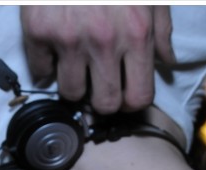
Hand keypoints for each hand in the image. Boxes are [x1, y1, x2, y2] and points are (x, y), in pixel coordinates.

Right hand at [21, 5, 175, 113]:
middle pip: (104, 103)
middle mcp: (103, 41)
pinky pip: (40, 70)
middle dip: (102, 98)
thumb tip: (167, 63)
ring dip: (73, 83)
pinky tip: (53, 50)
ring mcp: (68, 38)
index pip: (138, 97)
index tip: (123, 94)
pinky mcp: (38, 30)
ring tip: (75, 66)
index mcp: (136, 34)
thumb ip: (161, 31)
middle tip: (98, 85)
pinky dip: (45, 64)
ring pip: (70, 92)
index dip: (131, 101)